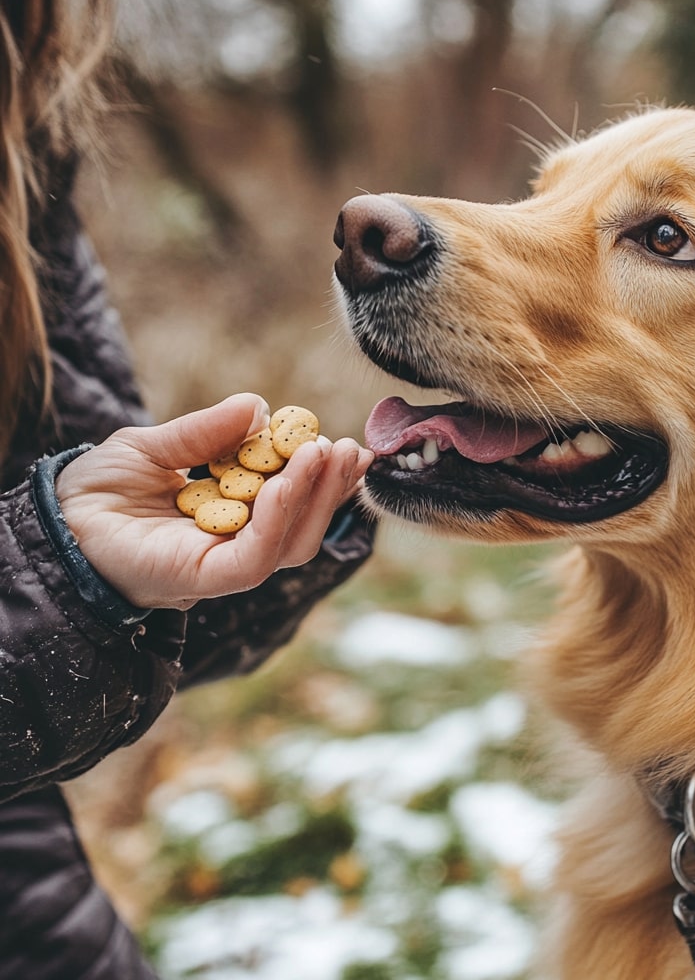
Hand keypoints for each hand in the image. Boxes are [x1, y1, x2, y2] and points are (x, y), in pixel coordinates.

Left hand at [55, 393, 373, 609]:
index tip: (341, 442)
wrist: (54, 521)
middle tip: (348, 447)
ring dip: (314, 499)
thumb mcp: (156, 445)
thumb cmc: (102, 488)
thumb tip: (259, 407)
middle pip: (303, 525)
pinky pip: (254, 558)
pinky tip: (283, 485)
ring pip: (291, 545)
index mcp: (235, 513)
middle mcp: (236, 542)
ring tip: (322, 453)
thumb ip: (206, 431)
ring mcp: (223, 564)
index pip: (294, 500)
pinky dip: (275, 522)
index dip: (323, 476)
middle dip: (331, 487)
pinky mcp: (204, 580)